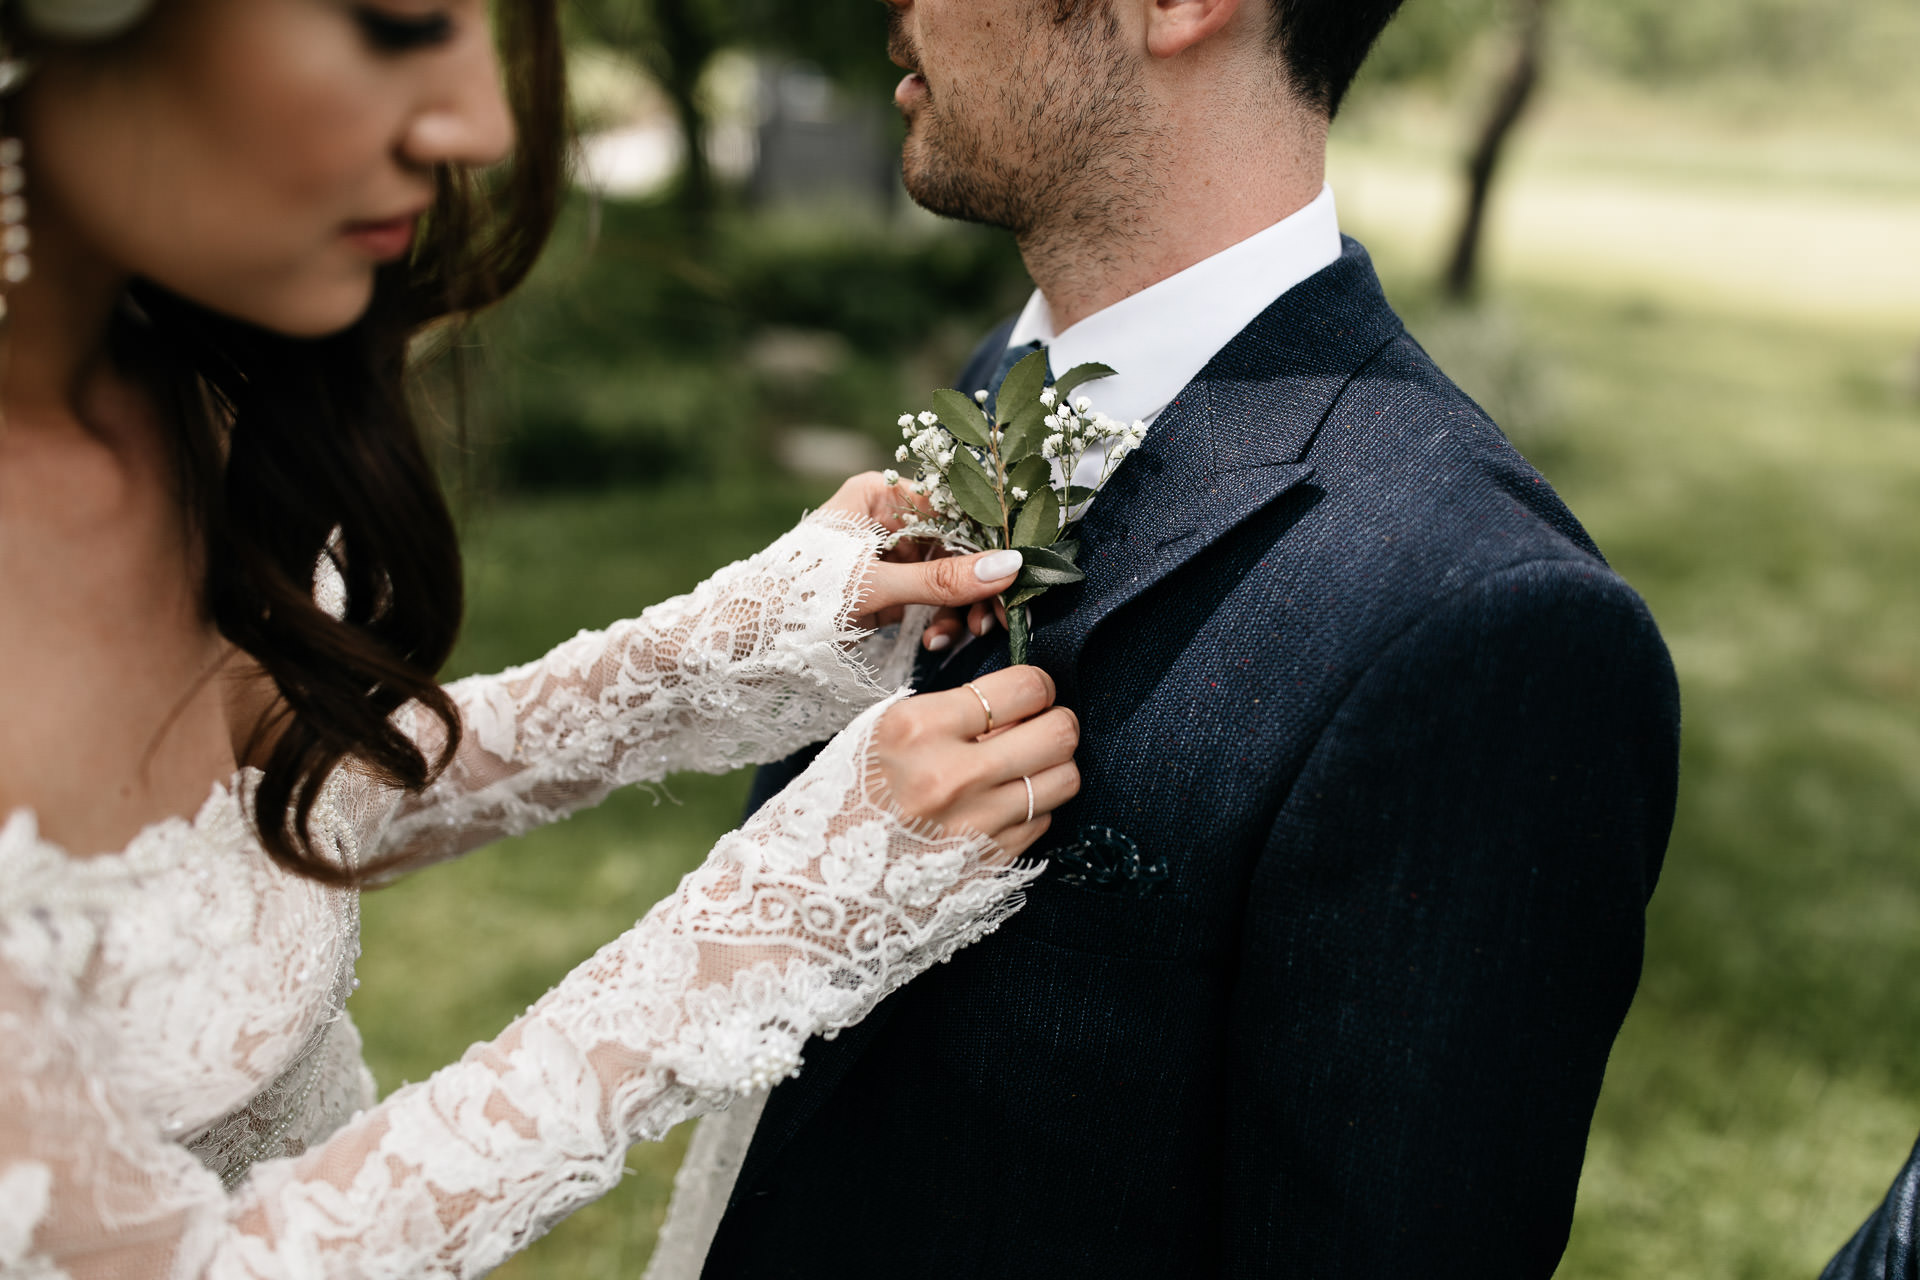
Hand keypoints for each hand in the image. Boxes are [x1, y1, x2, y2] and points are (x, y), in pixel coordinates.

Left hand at [821, 472, 1015, 649]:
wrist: (751, 634)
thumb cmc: (805, 593)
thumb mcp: (876, 585)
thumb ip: (943, 580)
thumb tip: (1011, 566)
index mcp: (879, 495)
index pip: (952, 508)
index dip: (986, 542)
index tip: (1014, 574)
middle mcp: (887, 518)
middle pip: (954, 545)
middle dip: (973, 586)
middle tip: (992, 621)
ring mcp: (888, 554)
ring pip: (946, 576)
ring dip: (958, 609)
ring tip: (961, 637)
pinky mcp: (886, 589)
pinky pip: (929, 598)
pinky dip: (939, 620)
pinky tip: (936, 641)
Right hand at [869, 666, 1079, 859]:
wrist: (820, 880)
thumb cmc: (848, 798)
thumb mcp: (883, 734)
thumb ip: (949, 713)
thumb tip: (1014, 704)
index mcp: (918, 728)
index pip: (1023, 689)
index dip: (1037, 686)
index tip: (1031, 693)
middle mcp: (951, 775)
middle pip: (1058, 733)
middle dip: (1056, 722)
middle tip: (1041, 726)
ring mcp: (974, 824)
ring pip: (1064, 779)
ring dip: (1052, 767)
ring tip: (1025, 767)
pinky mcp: (988, 861)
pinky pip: (1043, 820)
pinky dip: (1031, 808)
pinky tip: (1001, 806)